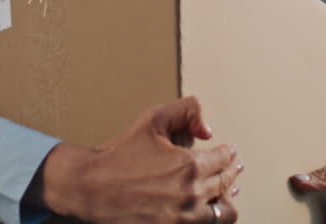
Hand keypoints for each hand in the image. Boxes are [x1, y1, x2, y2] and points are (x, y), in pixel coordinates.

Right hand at [35, 96, 243, 222]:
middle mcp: (192, 194)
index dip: (229, 154)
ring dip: (228, 199)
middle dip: (231, 173)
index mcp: (190, 166)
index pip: (224, 159)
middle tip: (234, 168)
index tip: (229, 152)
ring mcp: (184, 218)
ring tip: (229, 193)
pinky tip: (211, 210)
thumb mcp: (152, 121)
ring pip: (224, 212)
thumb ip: (185, 112)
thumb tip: (207, 129)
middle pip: (226, 184)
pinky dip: (211, 216)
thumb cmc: (118, 156)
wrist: (91, 188)